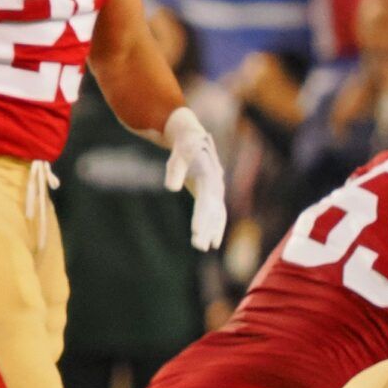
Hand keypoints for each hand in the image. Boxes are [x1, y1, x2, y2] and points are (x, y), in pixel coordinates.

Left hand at [163, 107, 226, 251]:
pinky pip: (217, 214)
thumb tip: (170, 188)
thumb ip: (175, 171)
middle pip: (212, 211)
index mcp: (209, 176)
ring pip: (217, 215)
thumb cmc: (184, 148)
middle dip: (206, 230)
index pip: (205, 202)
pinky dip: (216, 227)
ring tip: (204, 248)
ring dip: (212, 232)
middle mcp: (216, 185)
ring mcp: (217, 190)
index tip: (196, 232)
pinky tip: (213, 242)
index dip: (201, 217)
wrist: (194, 138)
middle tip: (199, 246)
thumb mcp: (177, 156)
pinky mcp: (213, 194)